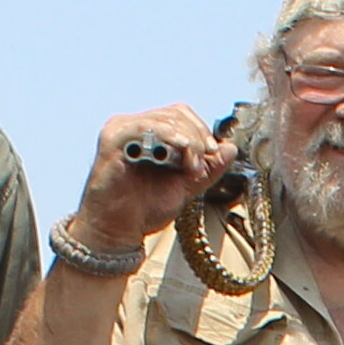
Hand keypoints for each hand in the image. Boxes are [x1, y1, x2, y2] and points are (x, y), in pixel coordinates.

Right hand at [68, 106, 230, 264]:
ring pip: (165, 119)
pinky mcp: (112, 138)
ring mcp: (121, 130)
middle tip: (199, 166)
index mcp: (148, 133)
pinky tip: (180, 154)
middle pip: (176, 113)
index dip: (201, 130)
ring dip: (187, 141)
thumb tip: (231, 148)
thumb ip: (208, 167)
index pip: (180, 114)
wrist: (118, 231)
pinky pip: (145, 127)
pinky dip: (168, 137)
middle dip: (197, 138)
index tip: (212, 153)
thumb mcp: (186, 186)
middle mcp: (133, 126)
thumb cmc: (144, 209)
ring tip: (190, 168)